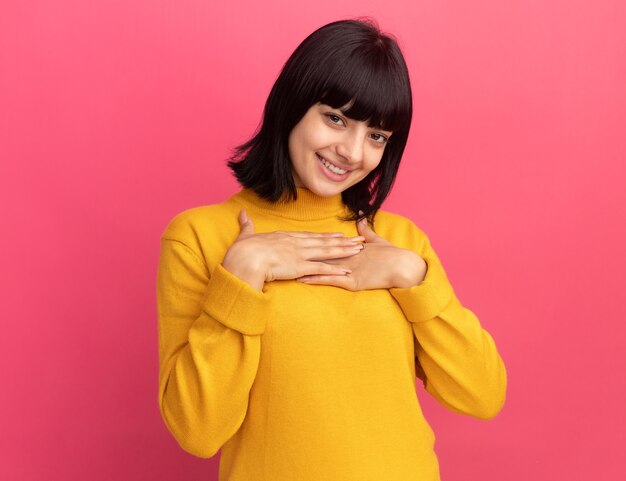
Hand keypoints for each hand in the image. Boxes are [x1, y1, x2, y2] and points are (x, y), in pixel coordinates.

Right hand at [221, 209, 364, 290]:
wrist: (244, 259)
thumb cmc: (242, 250)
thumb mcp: (246, 235)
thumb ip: (247, 225)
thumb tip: (242, 214)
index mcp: (284, 237)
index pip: (309, 236)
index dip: (325, 236)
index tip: (337, 235)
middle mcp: (295, 243)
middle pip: (323, 242)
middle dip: (342, 241)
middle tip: (357, 240)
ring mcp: (299, 255)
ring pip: (326, 252)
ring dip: (343, 251)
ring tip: (358, 250)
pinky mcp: (299, 267)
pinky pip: (321, 269)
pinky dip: (335, 269)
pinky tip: (347, 269)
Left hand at [295, 216, 426, 290]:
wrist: (404, 266)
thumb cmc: (392, 256)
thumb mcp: (376, 242)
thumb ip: (367, 231)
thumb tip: (361, 219)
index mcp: (349, 249)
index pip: (325, 244)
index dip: (308, 242)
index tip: (293, 239)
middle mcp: (345, 257)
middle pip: (318, 254)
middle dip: (300, 254)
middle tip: (281, 251)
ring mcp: (347, 268)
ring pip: (320, 267)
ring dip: (302, 267)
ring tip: (285, 266)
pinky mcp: (351, 281)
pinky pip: (329, 280)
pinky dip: (315, 279)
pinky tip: (302, 279)